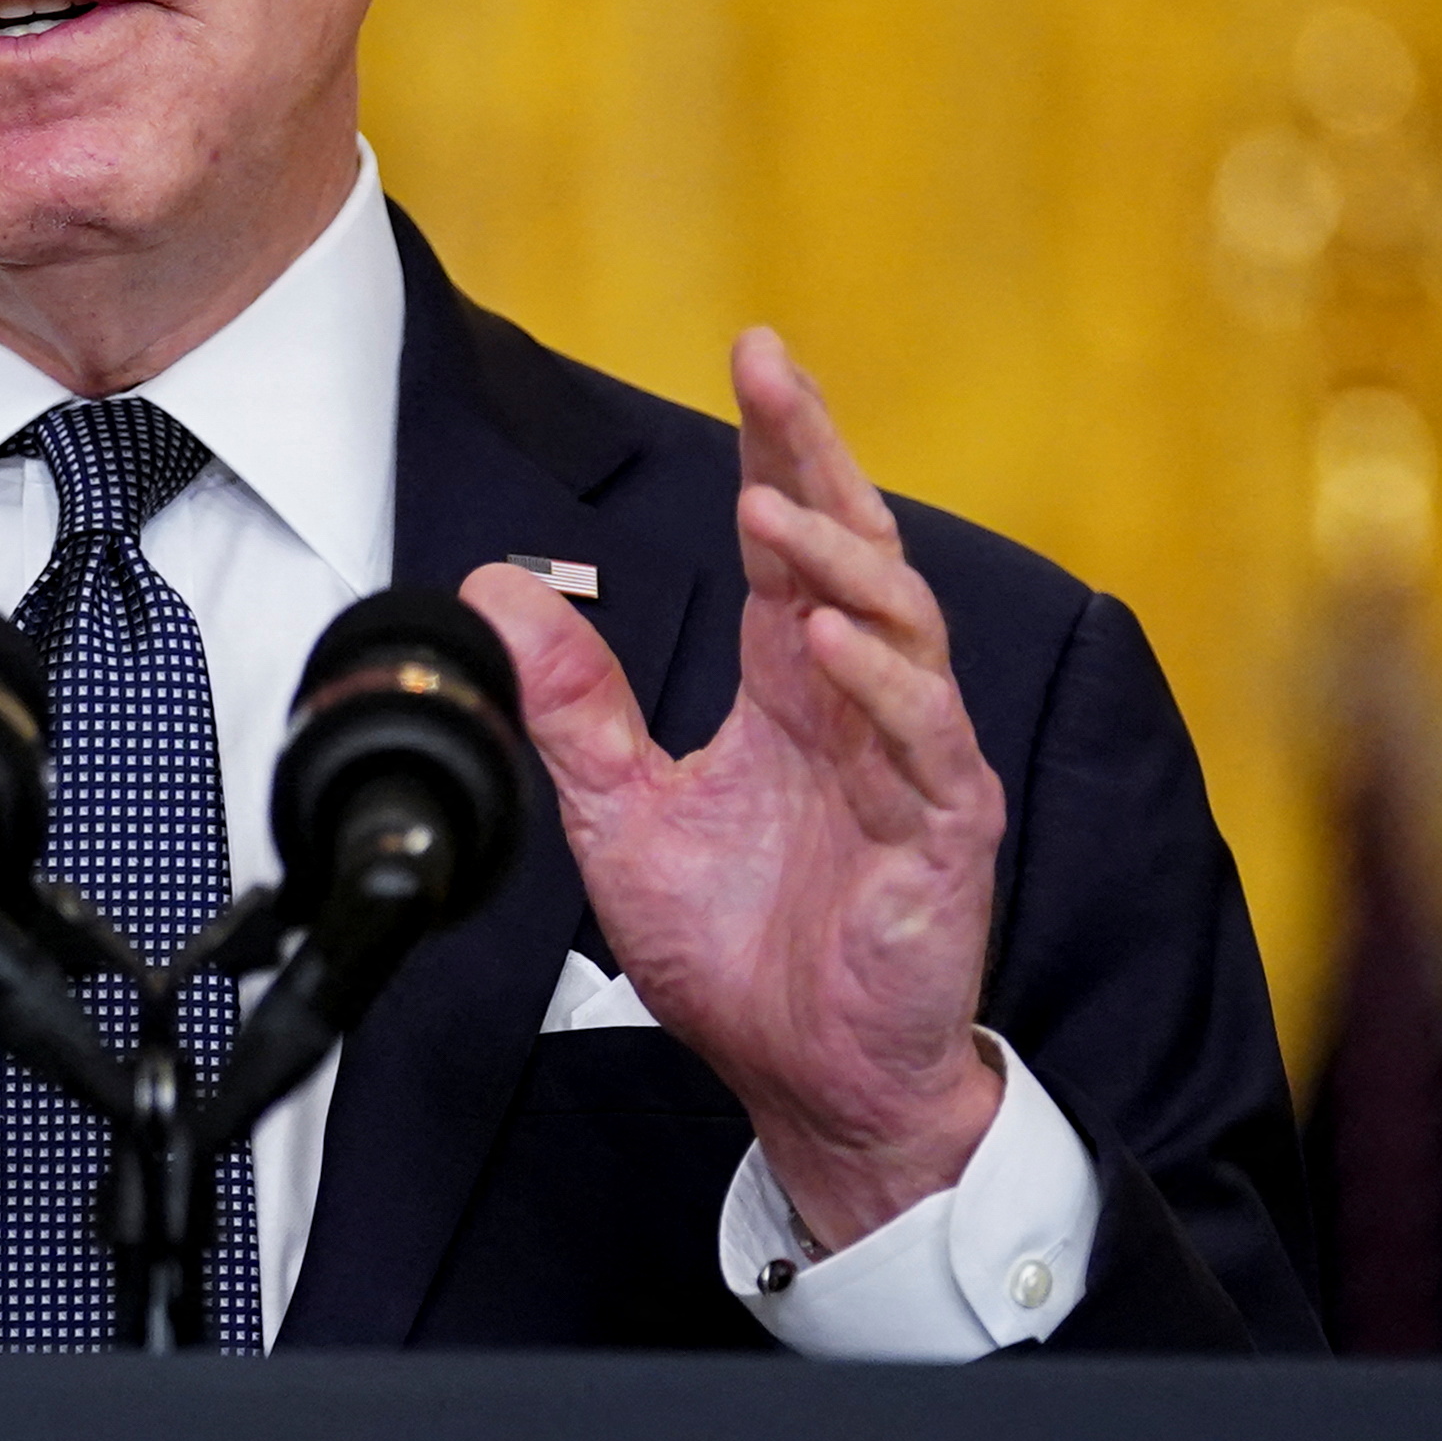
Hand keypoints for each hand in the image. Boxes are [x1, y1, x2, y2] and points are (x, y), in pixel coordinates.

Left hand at [464, 329, 1003, 1247]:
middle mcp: (861, 704)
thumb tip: (496, 589)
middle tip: (773, 369)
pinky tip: (823, 640)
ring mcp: (914, 761)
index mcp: (792, 690)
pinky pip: (926, 738)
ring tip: (773, 509)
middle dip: (816, 452)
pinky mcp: (945, 831)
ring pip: (900, 623)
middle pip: (854, 547)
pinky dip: (879, 682)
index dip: (775, 450)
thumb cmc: (738, 953)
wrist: (810, 1081)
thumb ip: (571, 704)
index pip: (788, 545)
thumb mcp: (620, 813)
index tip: (750, 359)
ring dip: (835, 559)